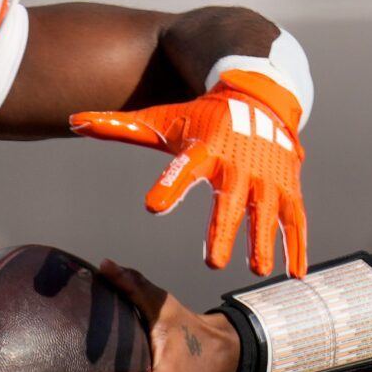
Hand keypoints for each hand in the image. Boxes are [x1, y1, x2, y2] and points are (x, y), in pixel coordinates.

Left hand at [70, 69, 306, 275]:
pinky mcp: (288, 187)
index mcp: (205, 150)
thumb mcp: (164, 120)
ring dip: (265, 241)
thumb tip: (74, 123)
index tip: (154, 204)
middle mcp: (238, 165)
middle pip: (229, 202)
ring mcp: (268, 177)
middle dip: (223, 230)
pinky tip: (294, 273)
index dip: (169, 185)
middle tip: (213, 263)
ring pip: (267, 213)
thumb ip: (120, 128)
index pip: (183, 168)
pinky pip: (294, 219)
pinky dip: (296, 245)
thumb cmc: (203, 117)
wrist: (259, 97)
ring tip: (258, 270)